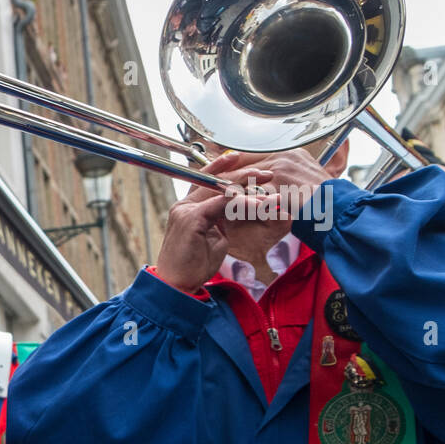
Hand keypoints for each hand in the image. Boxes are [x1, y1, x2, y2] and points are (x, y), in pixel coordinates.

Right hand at [154, 151, 275, 291]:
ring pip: (220, 190)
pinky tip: (258, 205)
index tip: (240, 158)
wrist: (177, 285)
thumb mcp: (213, 237)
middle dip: (242, 175)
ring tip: (267, 186)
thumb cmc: (194, 265)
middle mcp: (183, 205)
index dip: (221, 166)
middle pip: (215, 181)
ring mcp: (185, 210)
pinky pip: (221, 204)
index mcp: (187, 208)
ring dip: (247, 187)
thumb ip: (221, 220)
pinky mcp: (191, 218)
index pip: (204, 181)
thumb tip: (238, 208)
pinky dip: (242, 203)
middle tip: (265, 174)